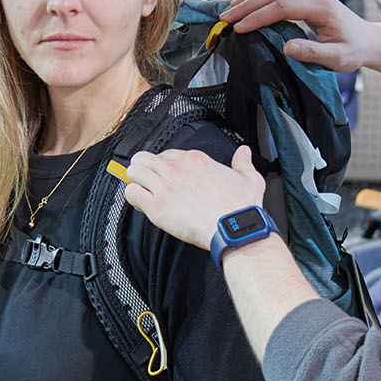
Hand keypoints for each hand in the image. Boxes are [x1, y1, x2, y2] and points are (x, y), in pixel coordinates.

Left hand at [123, 146, 266, 248]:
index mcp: (196, 160)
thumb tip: (244, 152)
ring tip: (143, 192)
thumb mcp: (249, 178)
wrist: (234, 227)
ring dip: (136, 181)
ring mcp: (165, 186)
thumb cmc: (240, 207)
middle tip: (149, 183)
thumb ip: (243, 163)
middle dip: (143, 169)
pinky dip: (133, 198)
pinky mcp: (157, 206)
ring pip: (133, 172)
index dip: (164, 166)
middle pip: (144, 158)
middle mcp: (177, 169)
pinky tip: (142, 205)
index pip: (167, 154)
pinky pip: (131, 193)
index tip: (167, 177)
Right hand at [223, 0, 380, 74]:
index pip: (281, 6)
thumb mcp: (338, 58)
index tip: (239, 28)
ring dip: (249, 0)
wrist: (369, 40)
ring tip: (228, 12)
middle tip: (224, 19)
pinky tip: (244, 7)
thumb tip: (287, 47)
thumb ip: (314, 53)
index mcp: (321, 6)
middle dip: (246, 5)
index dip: (258, 16)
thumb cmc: (355, 51)